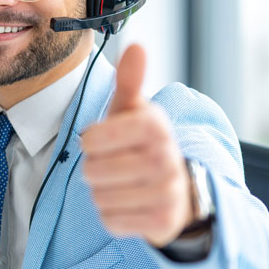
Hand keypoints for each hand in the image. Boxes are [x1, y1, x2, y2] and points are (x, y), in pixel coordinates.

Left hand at [80, 44, 192, 246]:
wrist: (178, 190)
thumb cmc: (142, 145)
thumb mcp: (133, 111)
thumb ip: (130, 81)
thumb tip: (136, 45)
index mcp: (155, 126)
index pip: (93, 139)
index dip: (90, 143)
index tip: (101, 141)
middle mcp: (166, 158)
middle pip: (93, 171)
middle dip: (95, 170)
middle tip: (115, 165)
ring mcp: (167, 192)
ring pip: (100, 197)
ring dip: (102, 193)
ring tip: (123, 184)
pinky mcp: (162, 223)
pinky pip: (110, 221)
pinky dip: (112, 215)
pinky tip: (129, 205)